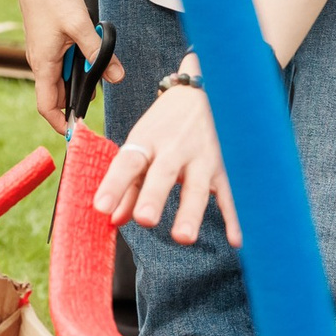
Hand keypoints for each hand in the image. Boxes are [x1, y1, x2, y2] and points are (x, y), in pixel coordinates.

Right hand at [14, 0, 121, 133]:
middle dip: (76, 100)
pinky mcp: (47, 40)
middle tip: (99, 99)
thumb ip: (99, 54)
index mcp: (44, 63)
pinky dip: (77, 63)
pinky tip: (91, 51)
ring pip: (61, 77)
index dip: (60, 123)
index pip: (47, 106)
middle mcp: (40, 61)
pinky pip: (62, 62)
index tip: (78, 133)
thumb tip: (117, 78)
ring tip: (98, 70)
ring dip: (79, 78)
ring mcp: (42, 51)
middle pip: (56, 94)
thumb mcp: (81, 26)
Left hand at [95, 75, 238, 246]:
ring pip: (197, 187)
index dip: (114, 184)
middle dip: (154, 196)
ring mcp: (201, 158)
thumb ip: (127, 185)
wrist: (198, 94)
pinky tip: (235, 240)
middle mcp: (174, 148)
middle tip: (145, 219)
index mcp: (148, 141)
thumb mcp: (141, 145)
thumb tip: (113, 220)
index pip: (128, 162)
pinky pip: (228, 195)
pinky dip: (233, 218)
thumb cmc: (162, 127)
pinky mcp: (222, 169)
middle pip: (163, 173)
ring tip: (183, 237)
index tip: (101, 207)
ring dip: (191, 212)